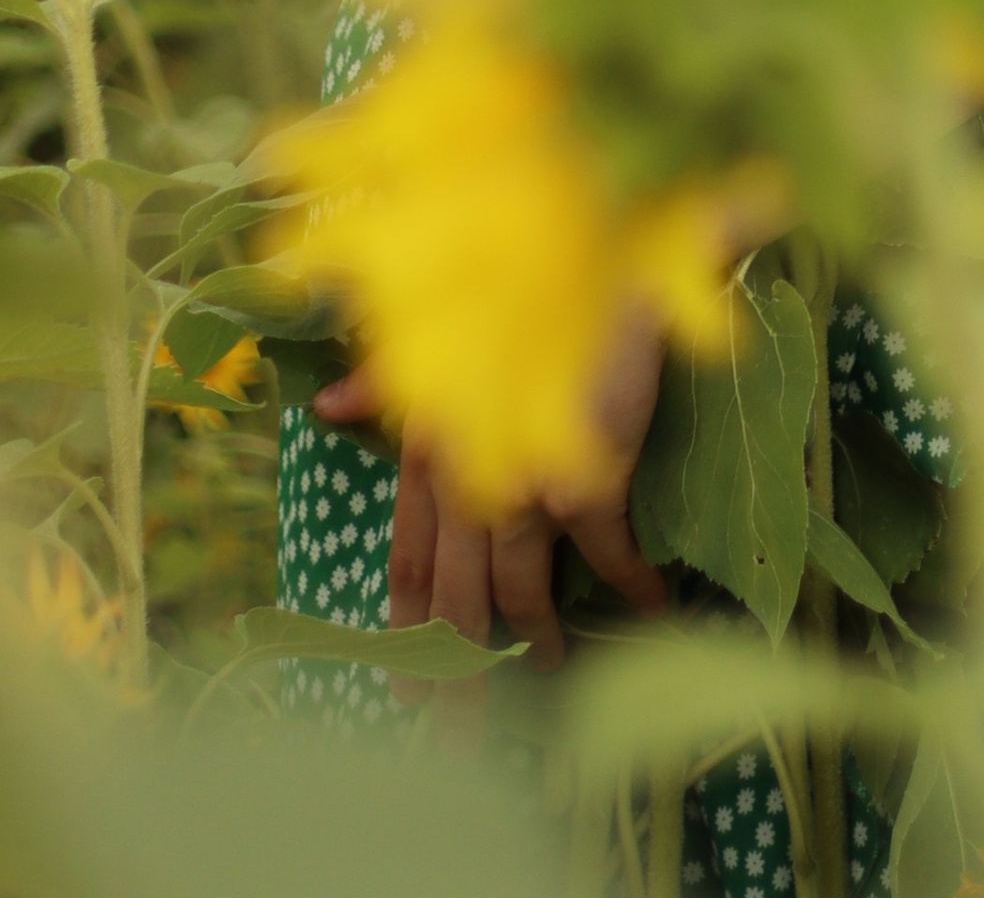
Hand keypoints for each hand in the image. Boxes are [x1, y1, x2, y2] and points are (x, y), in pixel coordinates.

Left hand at [313, 315, 667, 704]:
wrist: (608, 246)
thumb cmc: (535, 287)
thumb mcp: (453, 334)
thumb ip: (391, 380)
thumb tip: (327, 407)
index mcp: (428, 444)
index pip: (406, 559)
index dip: (406, 629)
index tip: (406, 690)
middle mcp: (465, 472)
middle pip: (452, 599)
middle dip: (455, 675)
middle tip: (460, 740)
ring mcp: (523, 476)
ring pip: (516, 593)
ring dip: (539, 642)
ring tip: (557, 673)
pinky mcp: (584, 471)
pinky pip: (604, 552)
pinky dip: (631, 583)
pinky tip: (652, 603)